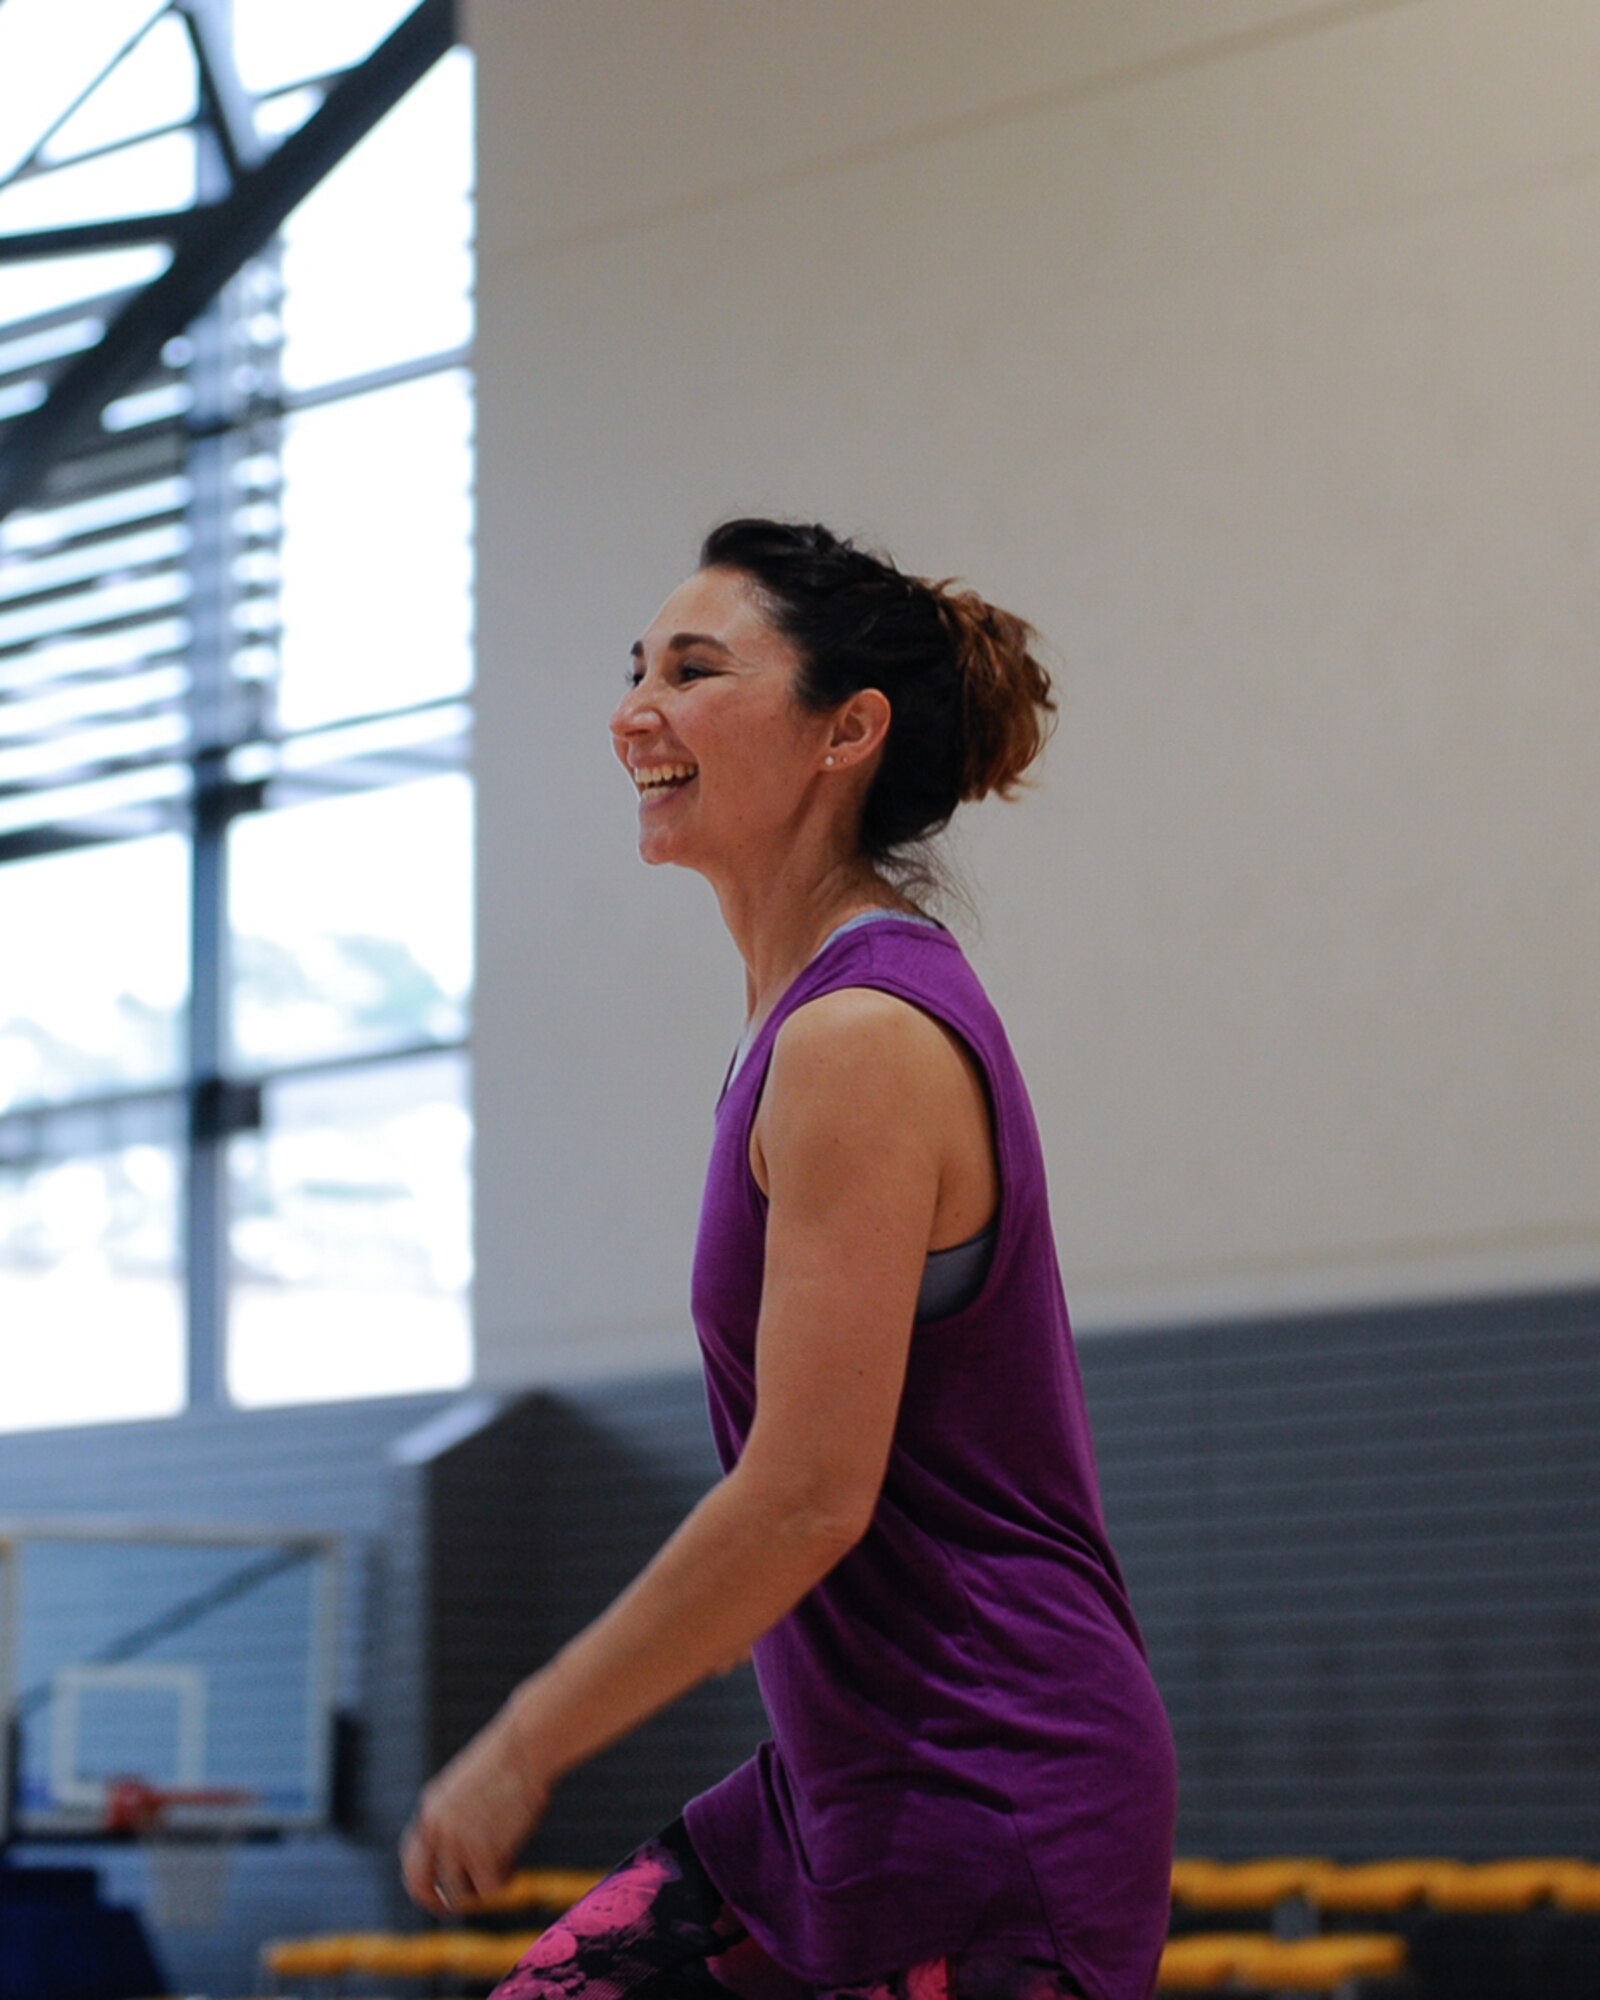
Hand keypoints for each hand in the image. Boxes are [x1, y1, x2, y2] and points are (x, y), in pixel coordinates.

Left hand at [400, 1709, 553, 1915]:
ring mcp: (456, 1841)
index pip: (413, 1857)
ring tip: (500, 1876)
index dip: (428, 1874)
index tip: (443, 1883)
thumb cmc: (513, 1758)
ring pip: (455, 1893)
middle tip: (453, 1905)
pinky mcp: (482, 1851)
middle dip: (434, 1901)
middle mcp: (436, 1827)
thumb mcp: (475, 1784)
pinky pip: (488, 1888)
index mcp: (431, 1807)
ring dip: (477, 1892)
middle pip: (418, 1883)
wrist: (527, 1745)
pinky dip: (502, 1884)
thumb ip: (464, 1813)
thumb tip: (475, 1845)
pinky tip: (513, 1869)